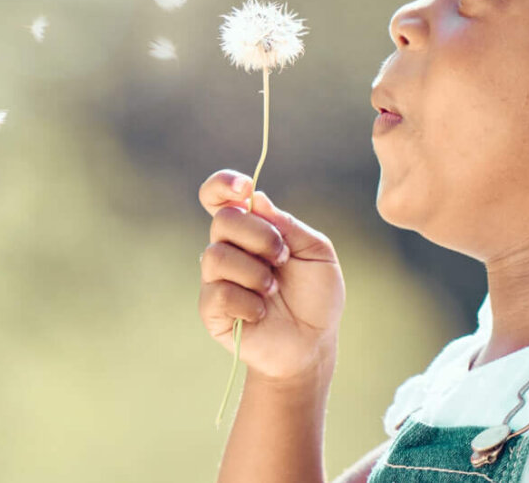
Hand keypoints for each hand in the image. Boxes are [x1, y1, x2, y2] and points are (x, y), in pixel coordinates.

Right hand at [198, 169, 345, 382]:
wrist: (311, 344)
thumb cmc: (315, 297)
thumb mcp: (317, 253)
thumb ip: (288, 225)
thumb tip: (256, 198)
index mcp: (251, 230)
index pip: (219, 197)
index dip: (223, 184)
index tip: (244, 187)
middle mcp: (228, 249)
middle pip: (222, 220)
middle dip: (259, 236)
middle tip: (282, 258)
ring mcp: (215, 278)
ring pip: (216, 256)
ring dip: (255, 273)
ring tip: (273, 291)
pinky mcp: (211, 308)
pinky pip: (219, 292)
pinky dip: (248, 302)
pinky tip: (260, 313)